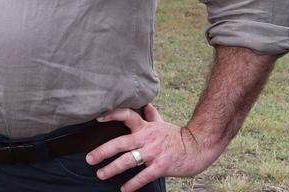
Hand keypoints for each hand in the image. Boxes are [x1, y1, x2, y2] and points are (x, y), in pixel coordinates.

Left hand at [86, 104, 220, 191]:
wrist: (199, 147)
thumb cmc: (177, 136)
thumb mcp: (162, 123)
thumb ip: (151, 115)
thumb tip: (145, 104)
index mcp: (145, 127)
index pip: (126, 116)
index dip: (112, 115)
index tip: (98, 118)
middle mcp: (146, 139)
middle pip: (120, 144)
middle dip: (102, 152)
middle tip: (89, 159)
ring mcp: (153, 153)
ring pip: (128, 161)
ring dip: (112, 169)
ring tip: (100, 174)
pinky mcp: (161, 167)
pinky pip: (143, 176)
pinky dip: (133, 184)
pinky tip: (124, 190)